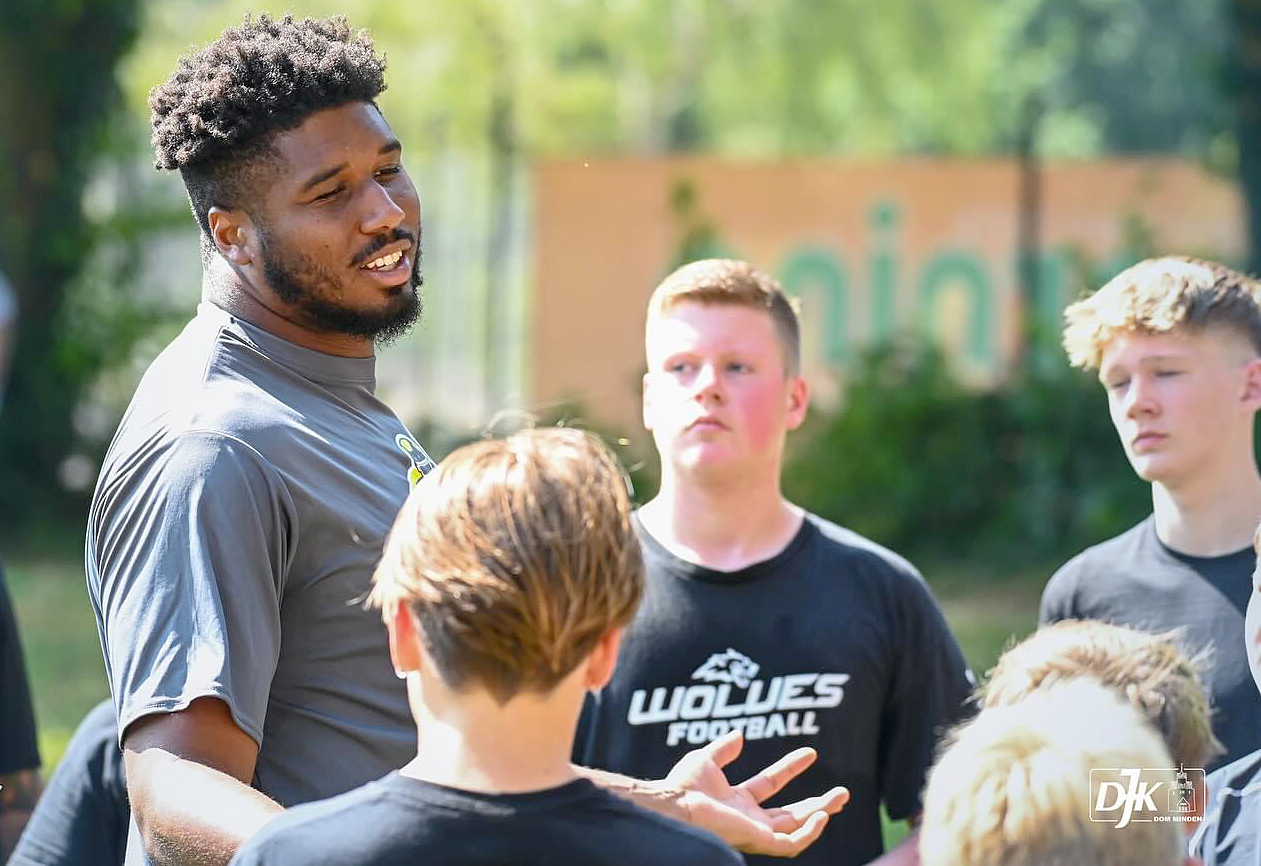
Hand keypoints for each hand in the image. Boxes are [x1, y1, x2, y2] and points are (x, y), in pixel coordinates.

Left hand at [662, 730, 848, 856]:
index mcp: (737, 801)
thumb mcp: (706, 759)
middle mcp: (749, 819)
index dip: (790, 768)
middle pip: (790, 814)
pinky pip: (791, 844)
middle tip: (842, 791)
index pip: (771, 785)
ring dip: (820, 814)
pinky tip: (822, 815)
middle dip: (817, 803)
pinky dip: (809, 832)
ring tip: (841, 798)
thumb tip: (739, 735)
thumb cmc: (682, 785)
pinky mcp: (759, 841)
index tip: (810, 752)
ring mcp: (755, 832)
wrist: (675, 804)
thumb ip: (724, 749)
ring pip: (797, 829)